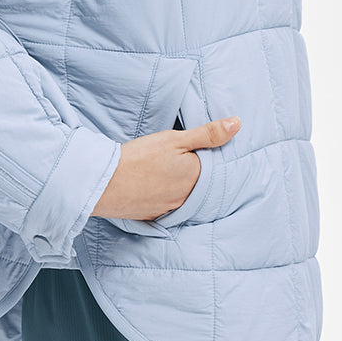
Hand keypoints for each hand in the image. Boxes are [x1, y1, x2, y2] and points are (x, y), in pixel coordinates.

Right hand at [91, 115, 240, 221]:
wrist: (104, 183)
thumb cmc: (139, 158)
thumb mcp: (175, 139)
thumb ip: (208, 133)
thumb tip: (237, 124)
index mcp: (198, 178)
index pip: (215, 167)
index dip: (210, 156)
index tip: (202, 148)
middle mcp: (189, 198)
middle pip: (201, 183)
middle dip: (196, 172)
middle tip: (180, 158)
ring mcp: (171, 209)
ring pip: (185, 195)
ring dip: (182, 185)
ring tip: (168, 171)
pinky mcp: (154, 216)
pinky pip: (168, 205)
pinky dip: (166, 195)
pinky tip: (156, 185)